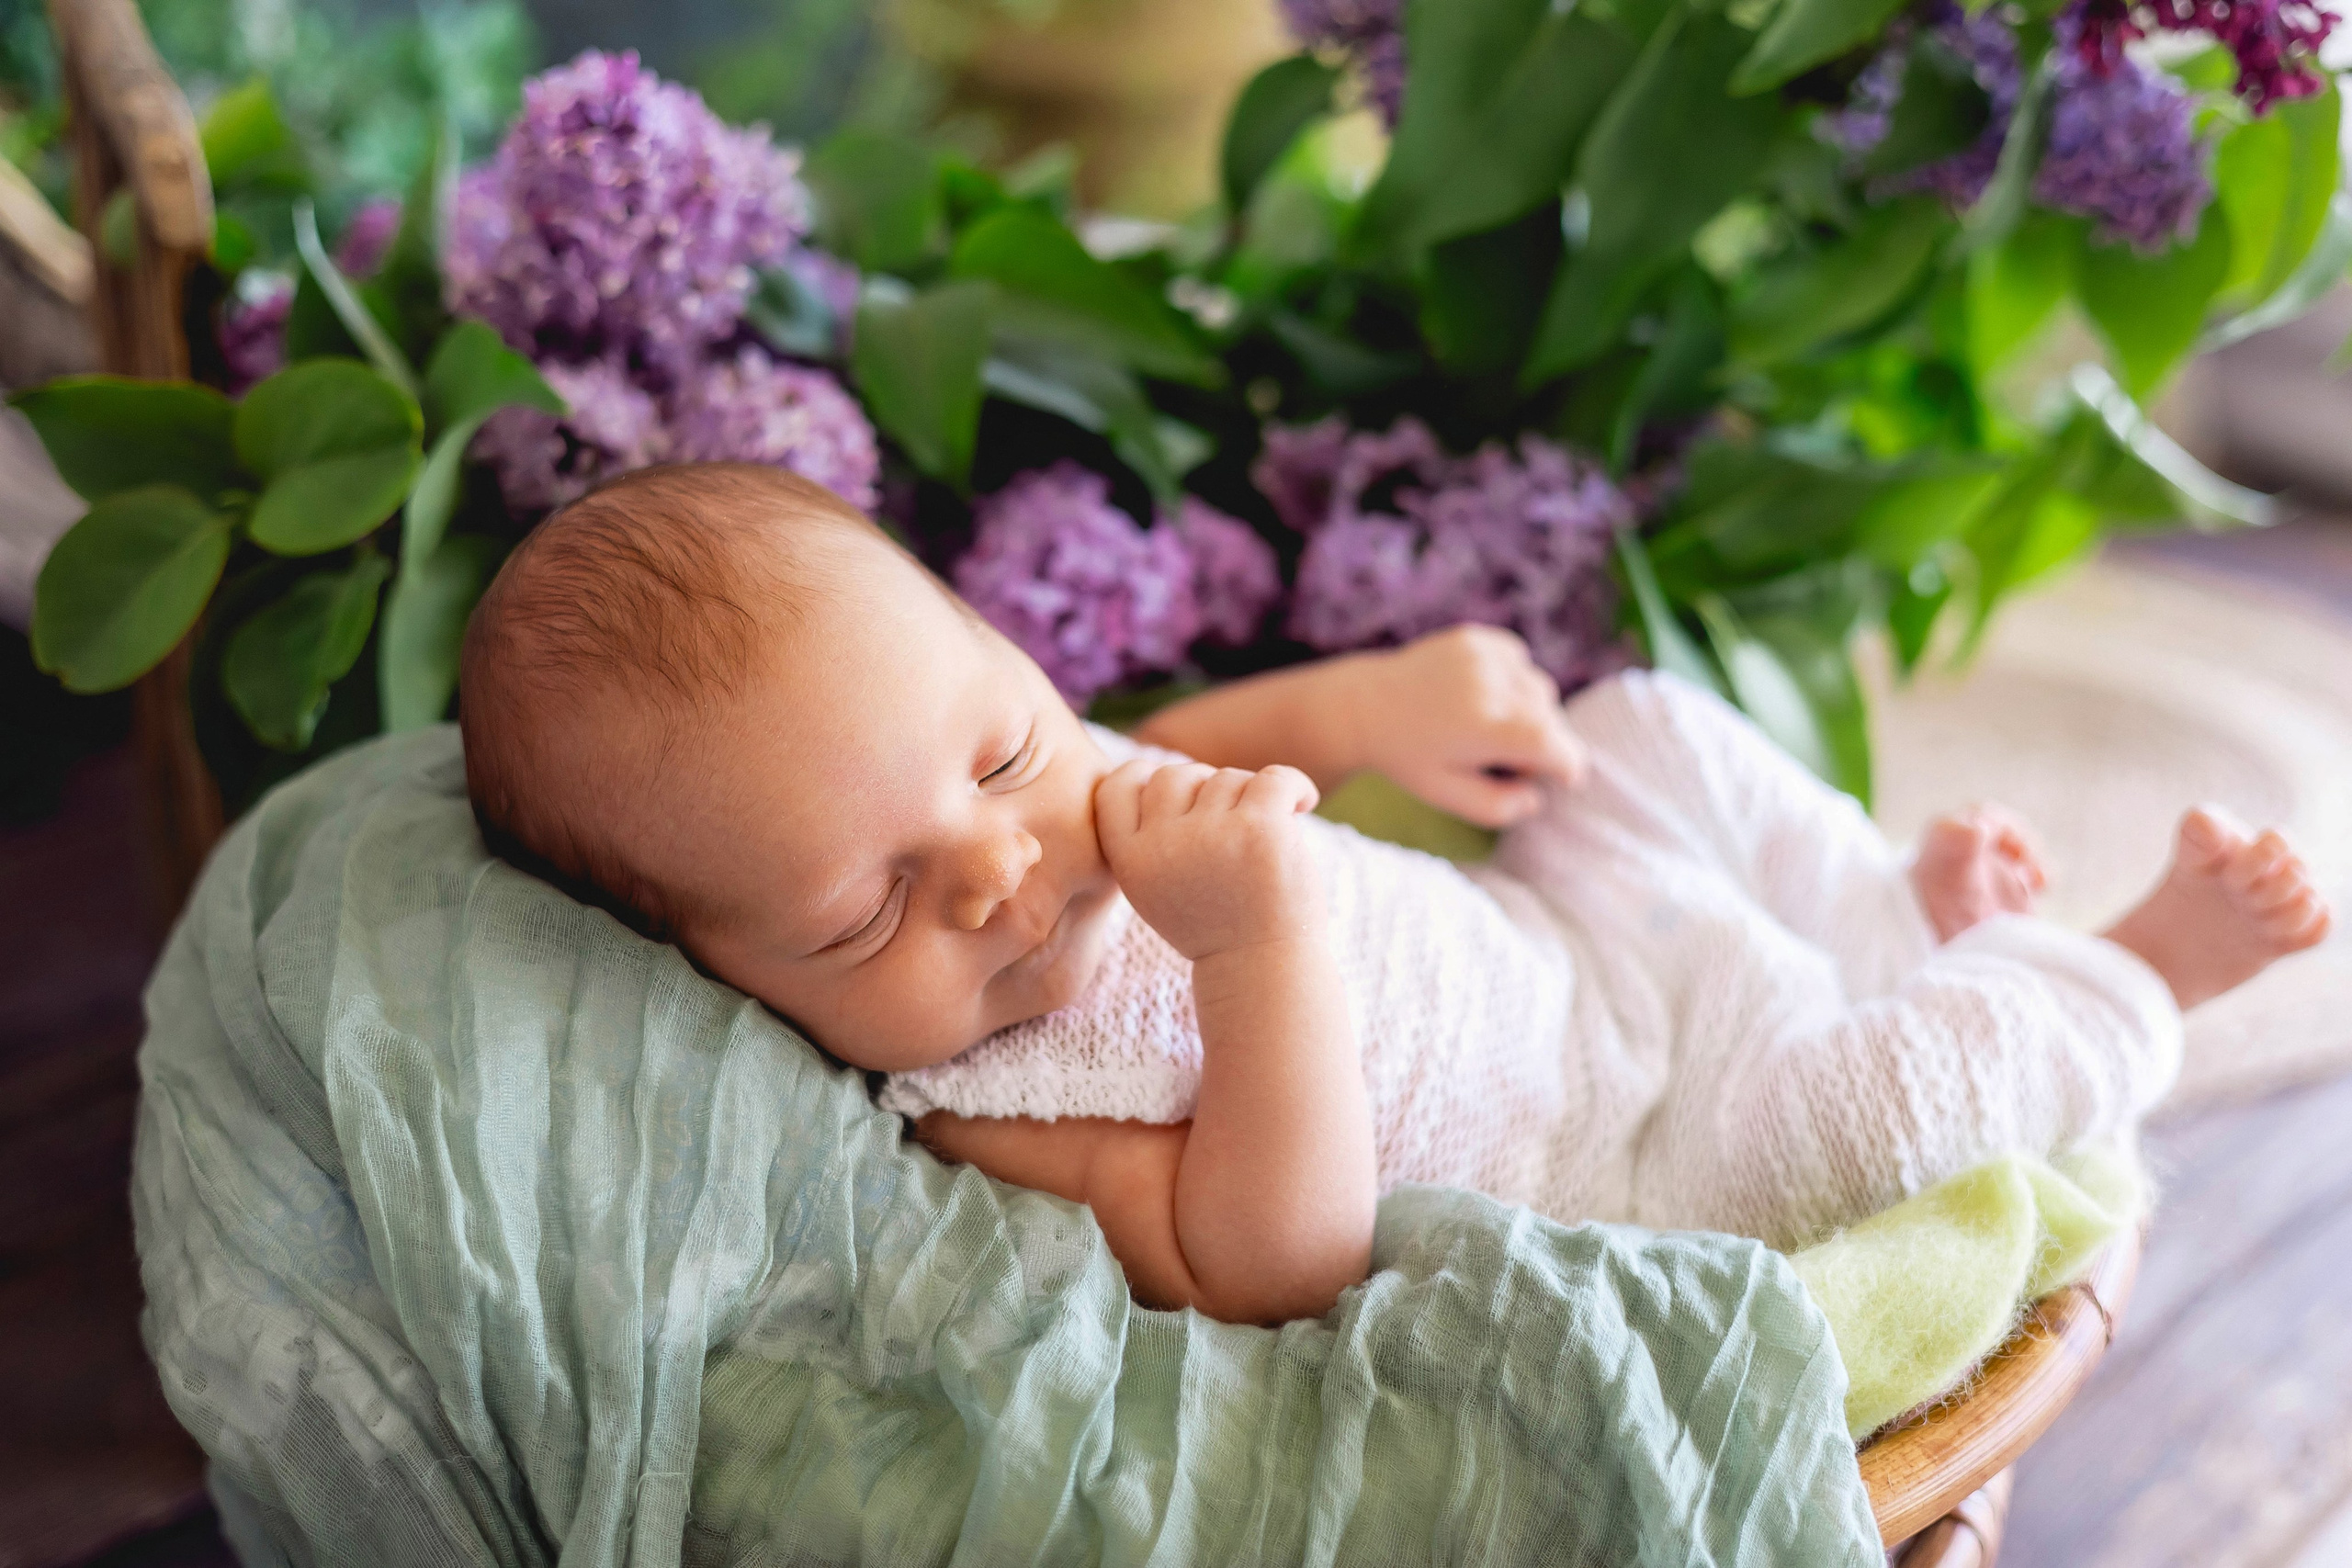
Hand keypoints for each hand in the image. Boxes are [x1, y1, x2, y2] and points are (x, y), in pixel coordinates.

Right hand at [1094, 760, 1323, 960]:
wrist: (1263, 968)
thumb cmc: (1214, 924)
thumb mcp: (1156, 888)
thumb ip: (1147, 836)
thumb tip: (1153, 767)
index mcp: (1131, 860)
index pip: (1116, 787)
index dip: (1142, 776)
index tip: (1178, 792)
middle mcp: (1164, 845)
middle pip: (1176, 774)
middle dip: (1205, 790)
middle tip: (1233, 827)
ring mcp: (1212, 835)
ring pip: (1228, 777)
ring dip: (1251, 800)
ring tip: (1263, 842)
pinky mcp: (1259, 829)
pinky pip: (1274, 777)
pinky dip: (1294, 785)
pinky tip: (1303, 804)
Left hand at [1339, 625, 1587, 827]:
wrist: (1366, 705)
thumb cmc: (1409, 757)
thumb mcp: (1448, 795)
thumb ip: (1498, 808)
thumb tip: (1537, 798)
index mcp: (1481, 728)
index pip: (1552, 744)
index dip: (1567, 763)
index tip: (1565, 778)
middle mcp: (1486, 686)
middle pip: (1550, 718)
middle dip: (1543, 743)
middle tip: (1506, 760)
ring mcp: (1481, 656)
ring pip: (1539, 688)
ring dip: (1531, 711)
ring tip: (1491, 727)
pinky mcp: (1476, 638)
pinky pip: (1520, 661)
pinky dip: (1513, 681)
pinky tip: (1481, 696)